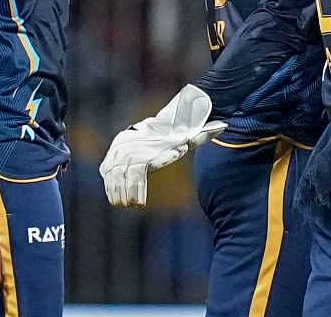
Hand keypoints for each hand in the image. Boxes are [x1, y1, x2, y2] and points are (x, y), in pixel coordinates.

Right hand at [100, 84, 224, 205]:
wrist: (157, 125)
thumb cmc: (177, 137)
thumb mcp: (190, 136)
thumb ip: (203, 134)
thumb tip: (223, 126)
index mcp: (147, 147)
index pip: (137, 171)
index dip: (136, 190)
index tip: (140, 204)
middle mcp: (129, 149)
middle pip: (122, 176)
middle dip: (126, 194)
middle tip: (133, 206)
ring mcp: (118, 152)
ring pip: (112, 177)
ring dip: (116, 192)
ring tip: (126, 204)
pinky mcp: (111, 156)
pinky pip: (107, 174)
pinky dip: (110, 186)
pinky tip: (116, 198)